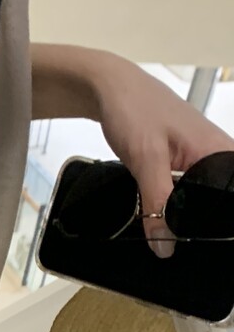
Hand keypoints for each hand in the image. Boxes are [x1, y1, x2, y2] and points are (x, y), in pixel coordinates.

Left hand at [93, 58, 232, 257]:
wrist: (110, 87)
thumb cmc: (134, 109)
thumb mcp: (145, 160)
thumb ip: (158, 203)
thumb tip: (166, 244)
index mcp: (220, 151)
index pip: (229, 199)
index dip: (217, 224)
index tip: (196, 239)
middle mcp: (217, 154)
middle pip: (218, 202)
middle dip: (198, 221)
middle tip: (171, 237)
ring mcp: (202, 156)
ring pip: (201, 197)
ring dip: (183, 211)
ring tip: (163, 222)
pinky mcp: (185, 159)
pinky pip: (188, 188)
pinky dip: (173, 200)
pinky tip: (160, 209)